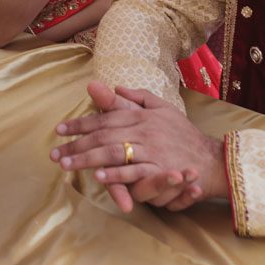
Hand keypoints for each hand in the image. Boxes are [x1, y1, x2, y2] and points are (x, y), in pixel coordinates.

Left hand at [51, 81, 226, 211]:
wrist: (210, 158)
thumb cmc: (183, 135)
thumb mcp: (162, 109)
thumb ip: (137, 98)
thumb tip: (115, 86)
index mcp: (141, 114)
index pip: (104, 117)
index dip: (80, 124)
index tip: (60, 130)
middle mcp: (143, 129)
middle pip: (103, 135)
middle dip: (76, 145)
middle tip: (54, 153)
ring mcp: (152, 149)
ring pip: (113, 152)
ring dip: (87, 159)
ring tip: (66, 165)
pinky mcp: (160, 168)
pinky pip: (134, 171)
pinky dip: (116, 174)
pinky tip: (99, 177)